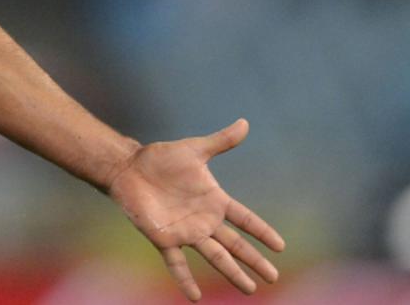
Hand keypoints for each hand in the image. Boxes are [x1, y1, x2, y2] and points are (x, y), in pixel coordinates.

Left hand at [107, 118, 284, 300]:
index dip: (262, 231)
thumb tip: (245, 123)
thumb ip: (220, 141)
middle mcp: (203, 220)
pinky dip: (184, 279)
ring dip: (231, 272)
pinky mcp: (164, 238)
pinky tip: (193, 297)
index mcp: (214, 200)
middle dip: (254, 260)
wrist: (129, 167)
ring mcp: (185, 231)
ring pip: (214, 256)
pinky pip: (176, 263)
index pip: (245, 219)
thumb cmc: (161, 158)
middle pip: (235, 244)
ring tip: (249, 289)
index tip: (280, 246)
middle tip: (272, 277)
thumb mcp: (194, 149)